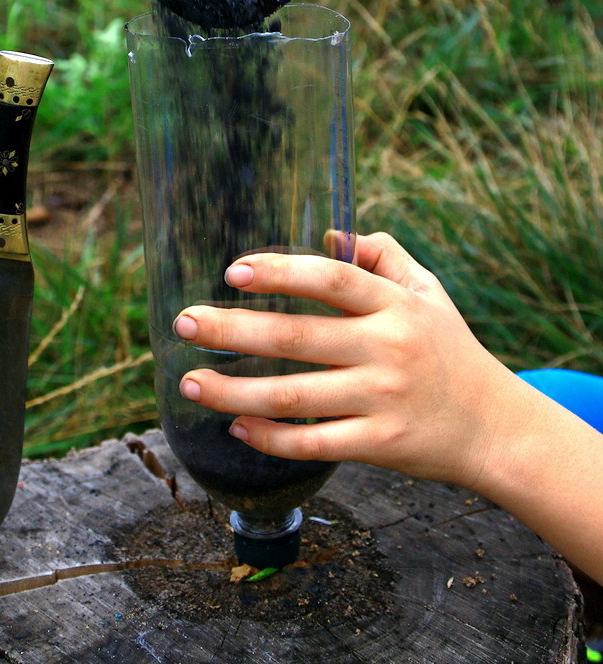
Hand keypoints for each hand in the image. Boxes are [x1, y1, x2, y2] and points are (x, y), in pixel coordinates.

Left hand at [173, 232, 518, 491]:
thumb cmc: (449, 350)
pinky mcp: (379, 445)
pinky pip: (313, 443)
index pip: (332, 278)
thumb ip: (384, 255)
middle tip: (183, 323)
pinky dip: (270, 438)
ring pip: (294, 396)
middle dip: (232, 329)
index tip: (232, 271)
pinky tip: (236, 427)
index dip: (281, 270)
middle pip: (297, 336)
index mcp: (396, 305)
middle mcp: (387, 348)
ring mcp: (382, 399)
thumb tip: (330, 234)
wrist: (496, 427)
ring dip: (234, 392)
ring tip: (190, 382)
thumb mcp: (428, 292)